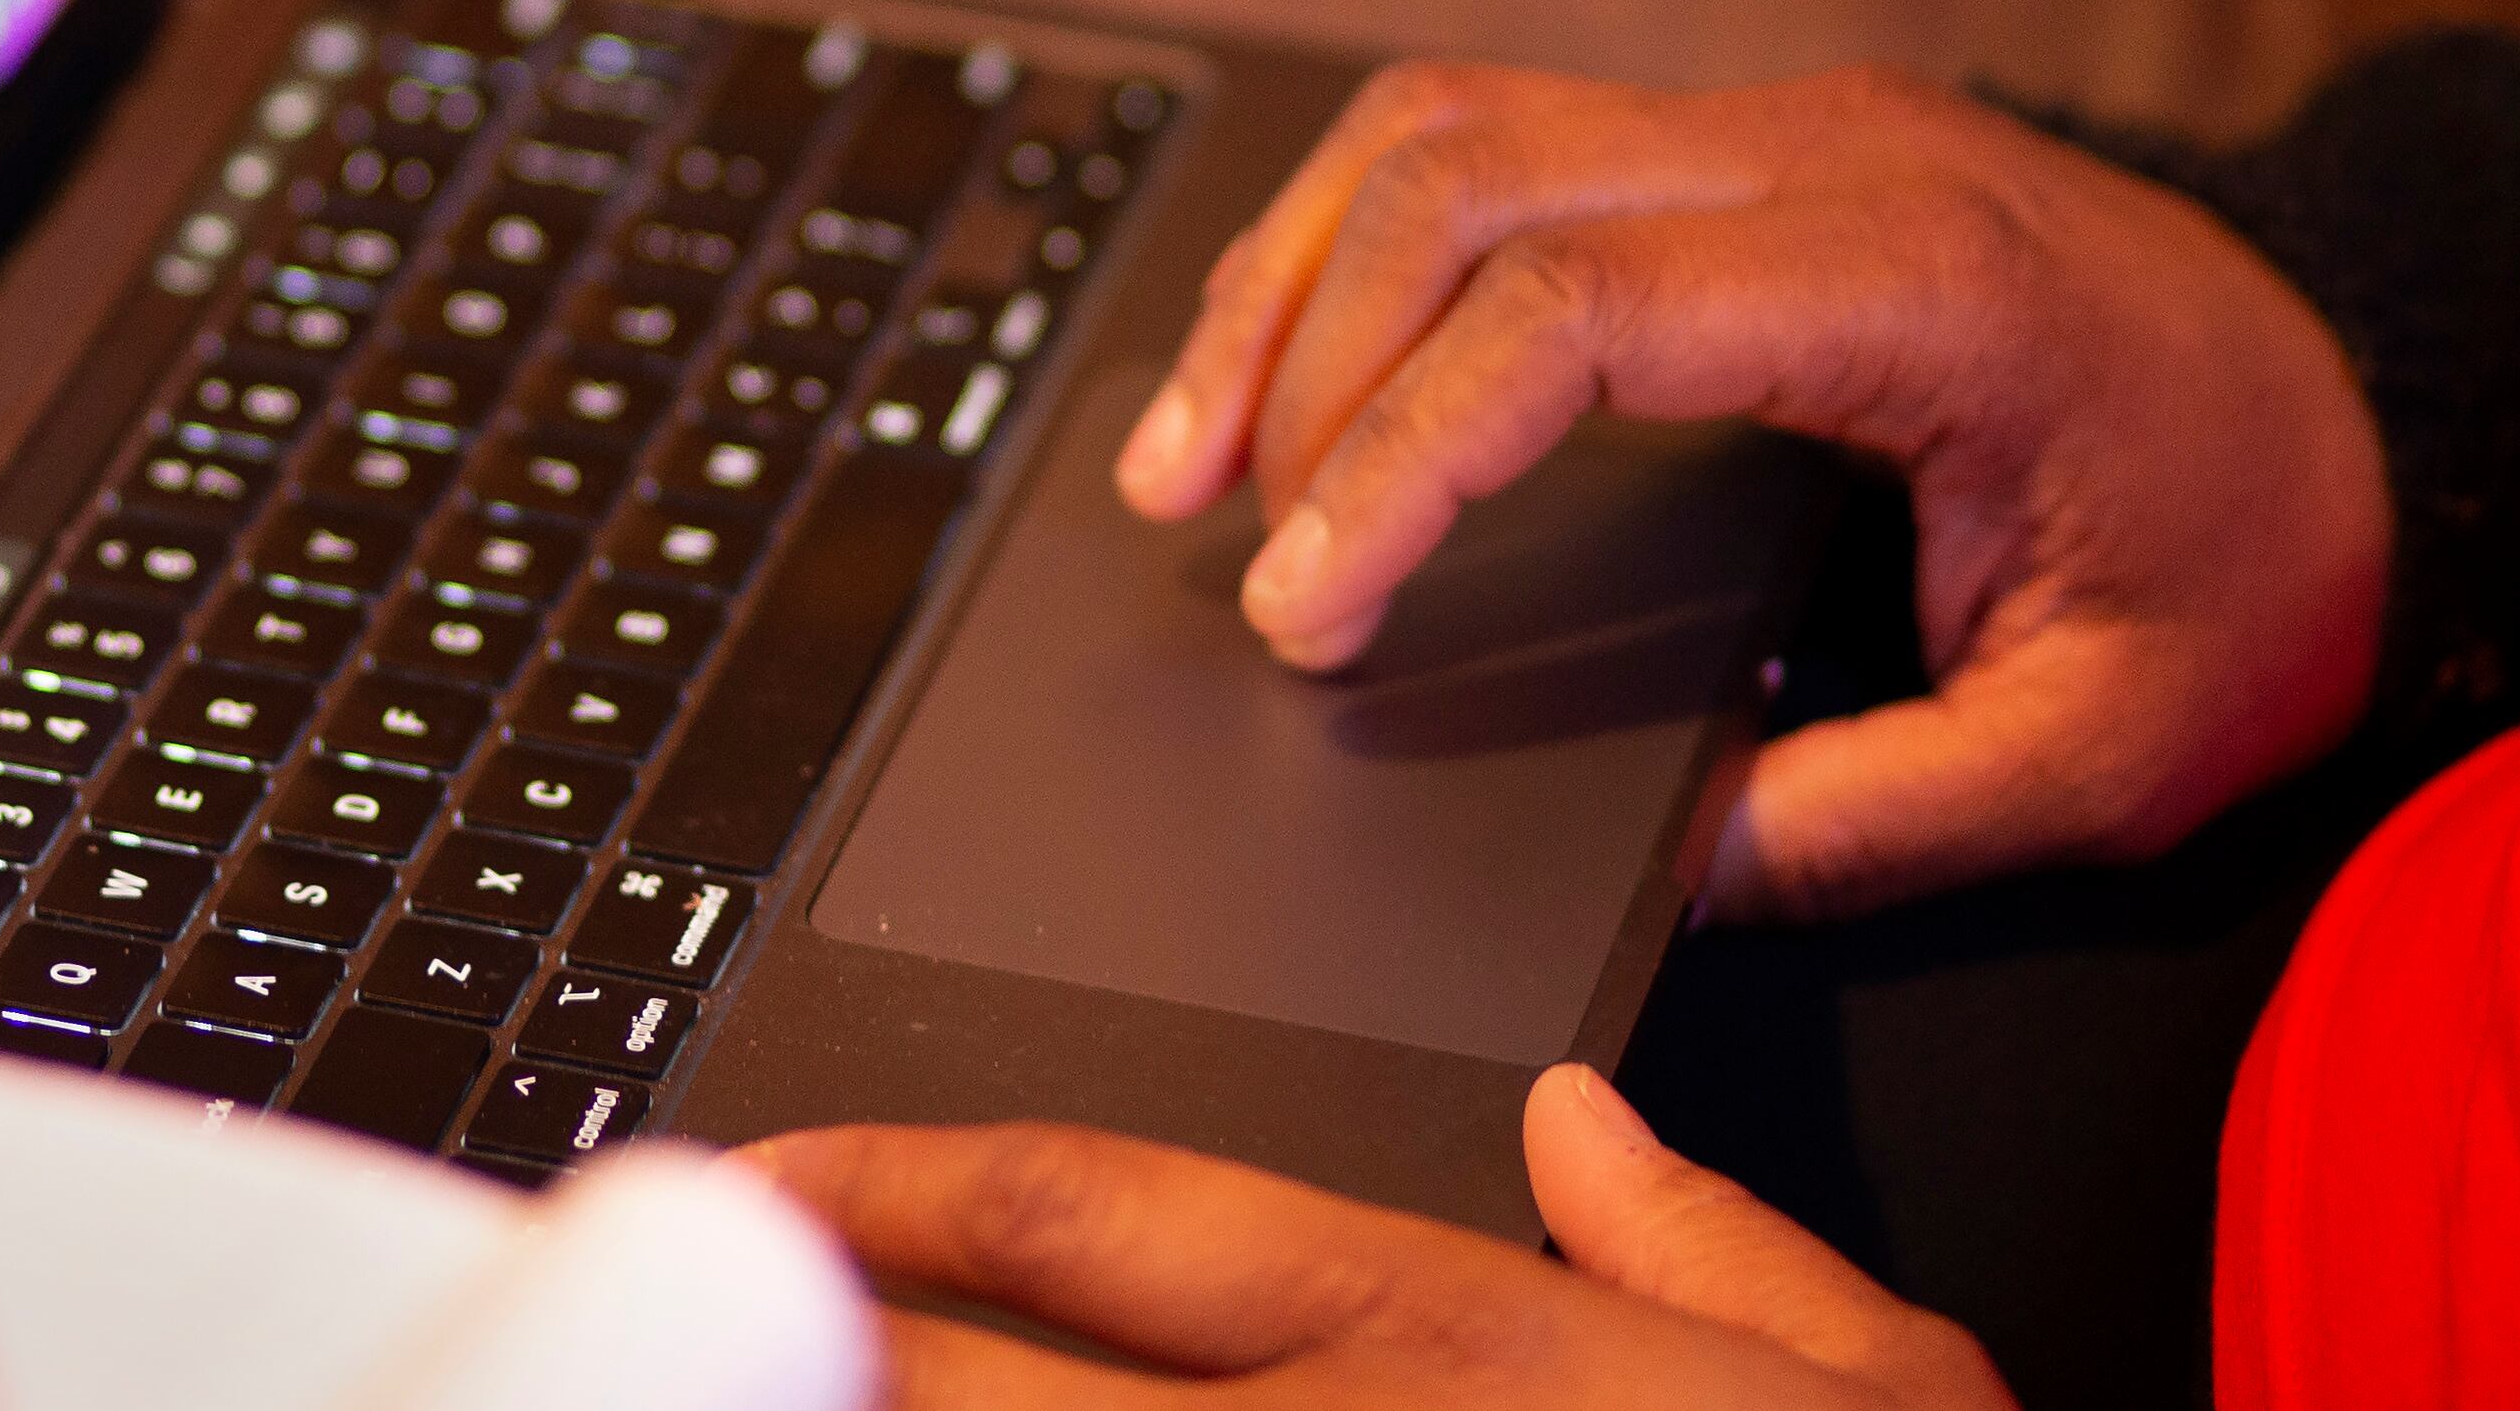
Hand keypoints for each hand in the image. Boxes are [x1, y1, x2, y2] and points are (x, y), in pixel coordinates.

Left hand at [745, 1069, 2006, 1410]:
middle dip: (765, 1324)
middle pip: (946, 1364)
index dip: (881, 1178)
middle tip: (633, 1292)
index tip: (754, 1171)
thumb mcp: (1886, 1393)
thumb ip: (1719, 1253)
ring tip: (713, 1396)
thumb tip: (1591, 1134)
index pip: (1083, 1205)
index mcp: (1444, 1344)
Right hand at [1113, 62, 2387, 916]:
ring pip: (1453, 121)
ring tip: (1188, 454)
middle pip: (1466, 176)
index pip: (1567, 305)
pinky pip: (1501, 134)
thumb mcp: (2107, 747)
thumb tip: (1657, 862)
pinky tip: (1298, 359)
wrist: (2394, 391)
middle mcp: (1826, 148)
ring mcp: (1775, 118)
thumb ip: (1875, 817)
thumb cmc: (2263, 551)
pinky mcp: (1741, 141)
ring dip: (1293, 273)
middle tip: (1215, 548)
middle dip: (1296, 359)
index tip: (1309, 606)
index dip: (1398, 453)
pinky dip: (1362, 241)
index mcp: (1919, 278)